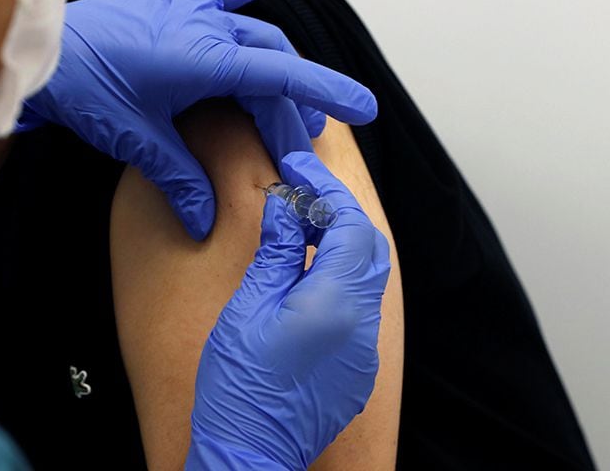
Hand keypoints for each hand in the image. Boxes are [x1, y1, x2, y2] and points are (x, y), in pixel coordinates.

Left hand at [17, 0, 377, 240]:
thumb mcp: (137, 138)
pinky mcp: (179, 6)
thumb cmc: (84, 87)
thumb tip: (206, 220)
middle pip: (272, 66)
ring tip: (304, 103)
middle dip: (292, 107)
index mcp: (204, 57)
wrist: (43, 51)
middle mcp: (207, 27)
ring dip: (286, 66)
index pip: (281, 75)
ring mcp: (194, 11)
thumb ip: (180, 176)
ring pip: (261, 34)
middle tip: (299, 147)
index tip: (363, 109)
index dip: (325, 92)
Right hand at [185, 151, 390, 469]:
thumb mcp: (250, 306)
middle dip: (340, 212)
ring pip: (368, 277)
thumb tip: (287, 207)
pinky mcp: (356, 368)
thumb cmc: (240, 385)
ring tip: (301, 228)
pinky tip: (305, 276)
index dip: (326, 190)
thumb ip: (277, 251)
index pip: (351, 225)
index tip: (298, 168)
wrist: (249, 454)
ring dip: (341, 244)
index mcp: (337, 302)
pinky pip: (360, 307)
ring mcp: (364, 350)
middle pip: (369, 247)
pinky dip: (339, 278)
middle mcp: (363, 324)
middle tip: (301, 193)